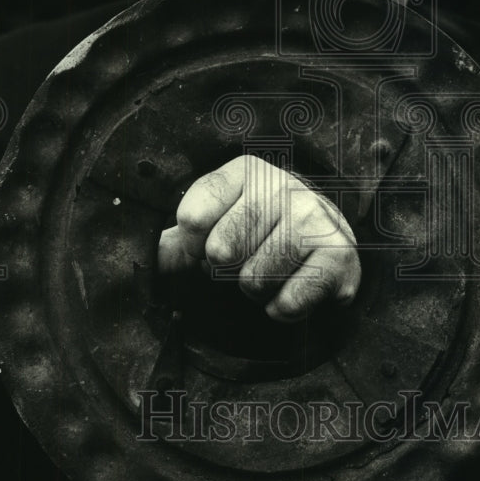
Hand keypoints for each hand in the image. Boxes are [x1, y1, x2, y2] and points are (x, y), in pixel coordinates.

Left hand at [157, 155, 359, 321]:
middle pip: (221, 250)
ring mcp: (315, 217)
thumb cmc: (260, 233)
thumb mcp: (216, 224)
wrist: (326, 242)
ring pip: (254, 279)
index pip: (193, 215)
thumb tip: (140, 260)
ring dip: (255, 290)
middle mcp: (284, 185)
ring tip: (270, 272)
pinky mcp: (339, 254)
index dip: (193, 243)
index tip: (205, 243)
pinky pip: (287, 302)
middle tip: (245, 259)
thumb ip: (177, 241)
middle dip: (226, 270)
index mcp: (246, 171)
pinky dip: (281, 309)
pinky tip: (292, 289)